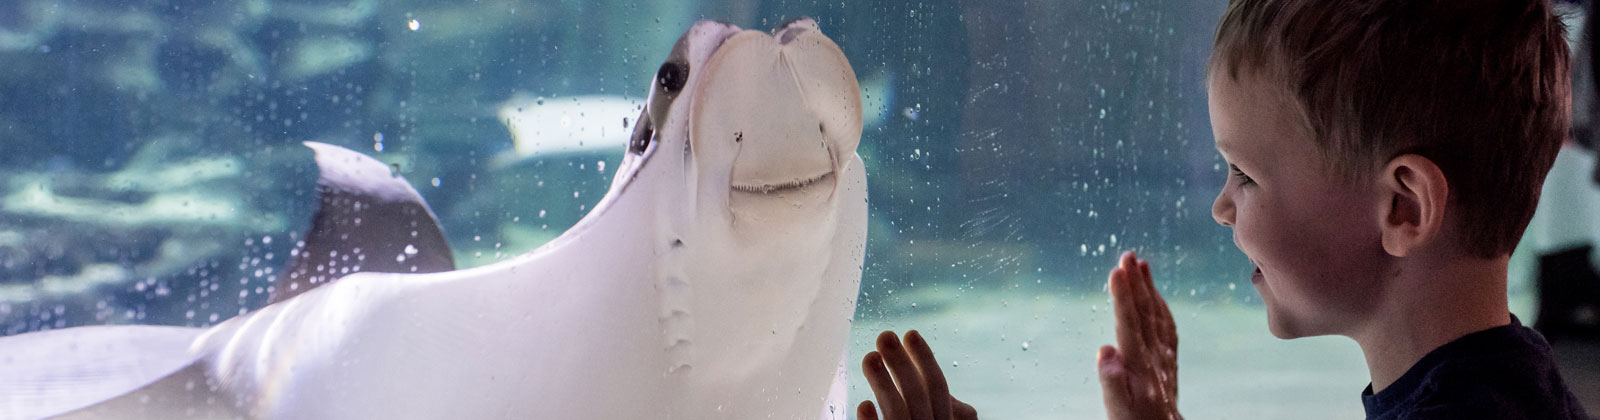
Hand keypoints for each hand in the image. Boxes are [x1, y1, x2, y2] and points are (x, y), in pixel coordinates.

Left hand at [858, 330, 977, 419]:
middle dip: (902, 364)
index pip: (937, 388)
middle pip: (918, 396)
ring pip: (898, 414)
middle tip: (885, 335)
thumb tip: (945, 390)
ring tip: (870, 357)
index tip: (910, 333)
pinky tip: (864, 405)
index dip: (925, 359)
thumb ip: (948, 411)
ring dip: (883, 384)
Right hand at [1099, 251, 1181, 419]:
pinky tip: (1155, 294)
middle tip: (1128, 255)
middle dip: (1135, 282)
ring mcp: (1164, 355)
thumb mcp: (1116, 408)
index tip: (1116, 270)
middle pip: (1145, 312)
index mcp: (1139, 364)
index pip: (1129, 323)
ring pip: (1156, 314)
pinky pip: (1167, 325)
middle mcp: (1155, 355)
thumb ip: (1110, 380)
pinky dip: (1160, 305)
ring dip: (1148, 287)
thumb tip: (1105, 350)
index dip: (1122, 296)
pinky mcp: (1168, 358)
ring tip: (1141, 264)